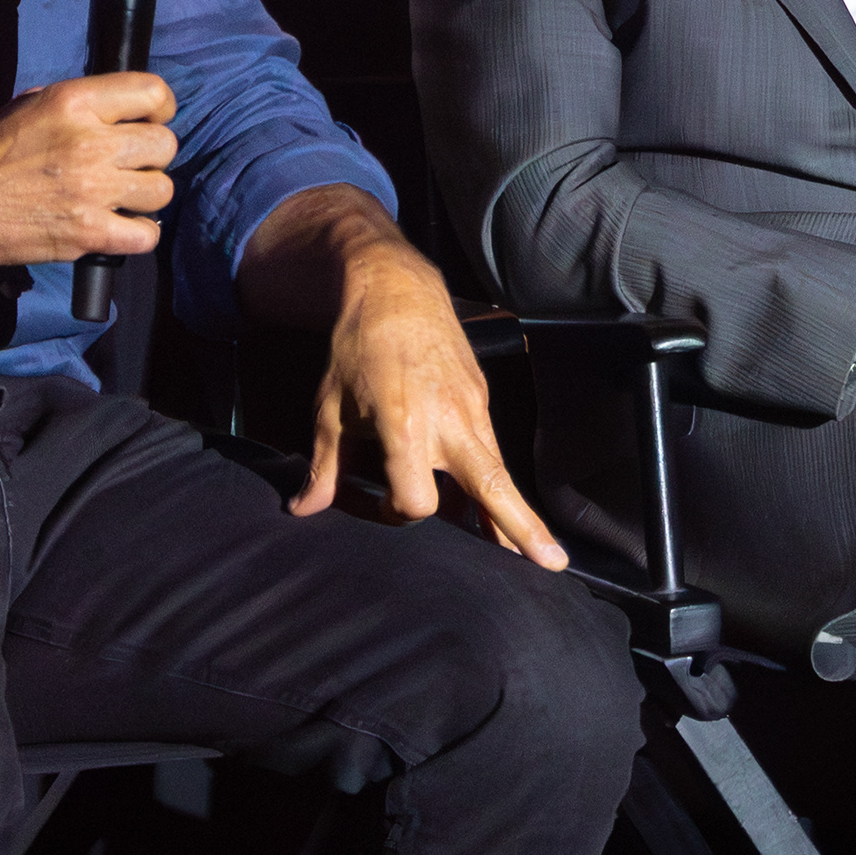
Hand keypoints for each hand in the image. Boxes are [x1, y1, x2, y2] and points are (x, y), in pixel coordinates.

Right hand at [0, 72, 179, 318]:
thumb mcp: (29, 105)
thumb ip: (80, 103)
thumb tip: (120, 106)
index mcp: (75, 102)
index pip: (154, 93)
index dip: (159, 109)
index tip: (147, 121)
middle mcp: (90, 142)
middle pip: (165, 145)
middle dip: (150, 156)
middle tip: (125, 166)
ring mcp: (92, 190)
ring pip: (162, 189)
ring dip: (145, 195)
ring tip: (118, 197)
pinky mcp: (89, 233)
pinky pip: (148, 234)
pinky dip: (138, 234)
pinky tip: (119, 227)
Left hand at [288, 241, 566, 569]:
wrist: (397, 290)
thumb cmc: (357, 348)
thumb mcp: (329, 409)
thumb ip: (324, 465)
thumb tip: (304, 508)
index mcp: (405, 426)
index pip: (415, 498)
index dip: (397, 512)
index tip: (381, 503)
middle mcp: (448, 422)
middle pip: (492, 487)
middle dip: (521, 527)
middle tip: (551, 564)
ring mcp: (472, 409)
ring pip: (500, 473)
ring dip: (517, 514)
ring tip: (540, 552)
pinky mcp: (481, 399)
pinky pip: (491, 450)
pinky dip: (494, 481)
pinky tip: (494, 501)